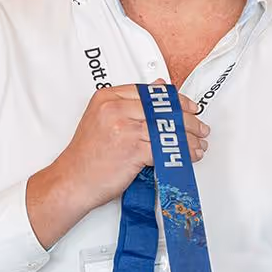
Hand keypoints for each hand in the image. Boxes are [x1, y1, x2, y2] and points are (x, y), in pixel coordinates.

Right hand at [51, 81, 207, 214]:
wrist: (71, 182)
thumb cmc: (86, 157)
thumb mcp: (102, 120)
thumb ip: (129, 104)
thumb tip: (158, 89)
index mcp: (107, 97)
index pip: (151, 92)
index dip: (175, 100)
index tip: (189, 107)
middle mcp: (114, 109)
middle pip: (162, 109)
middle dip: (187, 119)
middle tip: (200, 127)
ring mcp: (123, 128)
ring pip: (167, 128)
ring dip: (189, 138)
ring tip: (198, 144)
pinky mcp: (131, 149)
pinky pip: (165, 147)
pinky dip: (183, 152)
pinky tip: (189, 156)